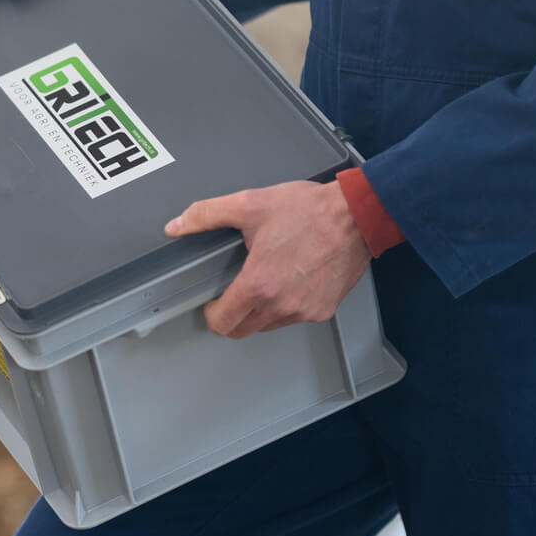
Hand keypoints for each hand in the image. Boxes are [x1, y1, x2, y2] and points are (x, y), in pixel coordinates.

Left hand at [165, 181, 369, 339]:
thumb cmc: (311, 210)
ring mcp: (305, 311)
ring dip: (259, 312)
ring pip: (268, 326)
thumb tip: (177, 225)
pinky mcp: (325, 310)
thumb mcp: (250, 204)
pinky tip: (288, 281)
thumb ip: (207, 214)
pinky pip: (295, 318)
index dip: (210, 313)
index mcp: (259, 284)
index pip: (222, 322)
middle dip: (232, 315)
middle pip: (242, 330)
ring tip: (262, 281)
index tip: (211, 302)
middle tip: (232, 292)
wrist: (358, 214)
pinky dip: (286, 307)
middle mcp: (282, 305)